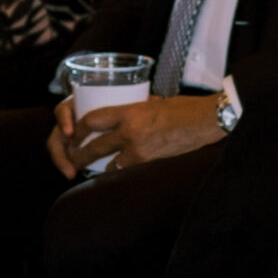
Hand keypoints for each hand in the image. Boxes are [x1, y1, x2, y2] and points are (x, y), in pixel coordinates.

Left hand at [49, 91, 222, 177]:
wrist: (207, 120)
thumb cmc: (183, 108)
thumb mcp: (153, 102)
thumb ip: (136, 107)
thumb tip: (126, 110)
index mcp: (128, 111)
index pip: (91, 119)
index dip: (76, 130)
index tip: (70, 136)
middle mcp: (129, 130)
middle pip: (94, 146)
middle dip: (78, 156)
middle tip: (71, 162)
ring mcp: (140, 148)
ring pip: (109, 164)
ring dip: (99, 168)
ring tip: (91, 171)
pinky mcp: (151, 162)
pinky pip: (128, 171)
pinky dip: (121, 172)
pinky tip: (117, 175)